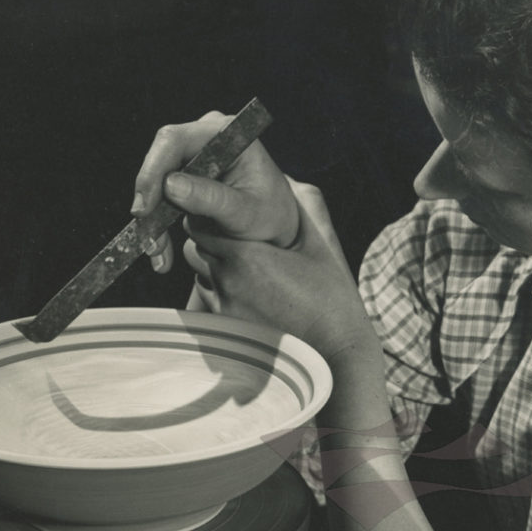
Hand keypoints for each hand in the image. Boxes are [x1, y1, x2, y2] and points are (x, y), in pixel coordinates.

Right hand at [132, 110, 298, 271]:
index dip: (153, 171)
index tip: (144, 207)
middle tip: (147, 239)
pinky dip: (158, 225)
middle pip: (160, 159)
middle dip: (150, 201)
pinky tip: (162, 253)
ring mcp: (195, 155)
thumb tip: (170, 185)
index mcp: (228, 133)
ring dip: (152, 219)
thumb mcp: (246, 214)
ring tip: (158, 252)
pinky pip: (160, 197)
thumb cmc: (271, 218)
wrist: (277, 230)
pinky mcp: (186, 177)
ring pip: (156, 182)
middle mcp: (207, 137)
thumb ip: (212, 199)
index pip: (176, 140)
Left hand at [182, 179, 381, 364]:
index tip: (232, 217)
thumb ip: (303, 207)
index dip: (214, 216)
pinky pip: (207, 298)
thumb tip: (288, 179)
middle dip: (212, 238)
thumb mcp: (321, 245)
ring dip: (214, 265)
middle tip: (239, 240)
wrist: (334, 351)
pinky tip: (247, 293)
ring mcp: (223, 305)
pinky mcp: (224, 327)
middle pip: (197, 245)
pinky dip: (219, 290)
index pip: (204, 222)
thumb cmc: (332, 297)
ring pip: (199, 271)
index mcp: (249, 253)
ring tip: (246, 269)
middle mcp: (228, 279)